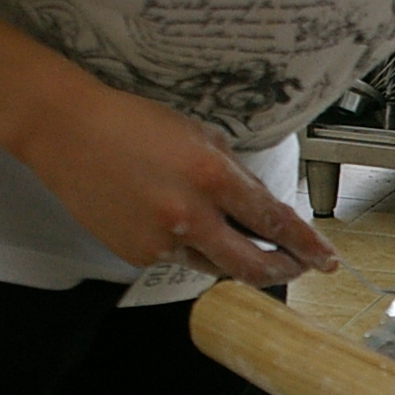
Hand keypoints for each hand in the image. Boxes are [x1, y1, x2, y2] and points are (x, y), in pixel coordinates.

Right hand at [7, 75, 339, 286]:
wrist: (68, 133)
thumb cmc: (133, 124)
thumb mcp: (200, 137)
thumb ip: (236, 176)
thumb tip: (264, 208)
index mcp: (212, 177)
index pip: (275, 222)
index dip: (307, 244)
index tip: (326, 259)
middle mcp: (190, 216)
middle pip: (253, 266)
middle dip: (283, 270)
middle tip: (297, 267)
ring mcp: (161, 242)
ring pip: (215, 267)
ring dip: (232, 257)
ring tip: (228, 234)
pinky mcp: (137, 255)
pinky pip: (178, 260)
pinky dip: (189, 247)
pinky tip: (172, 220)